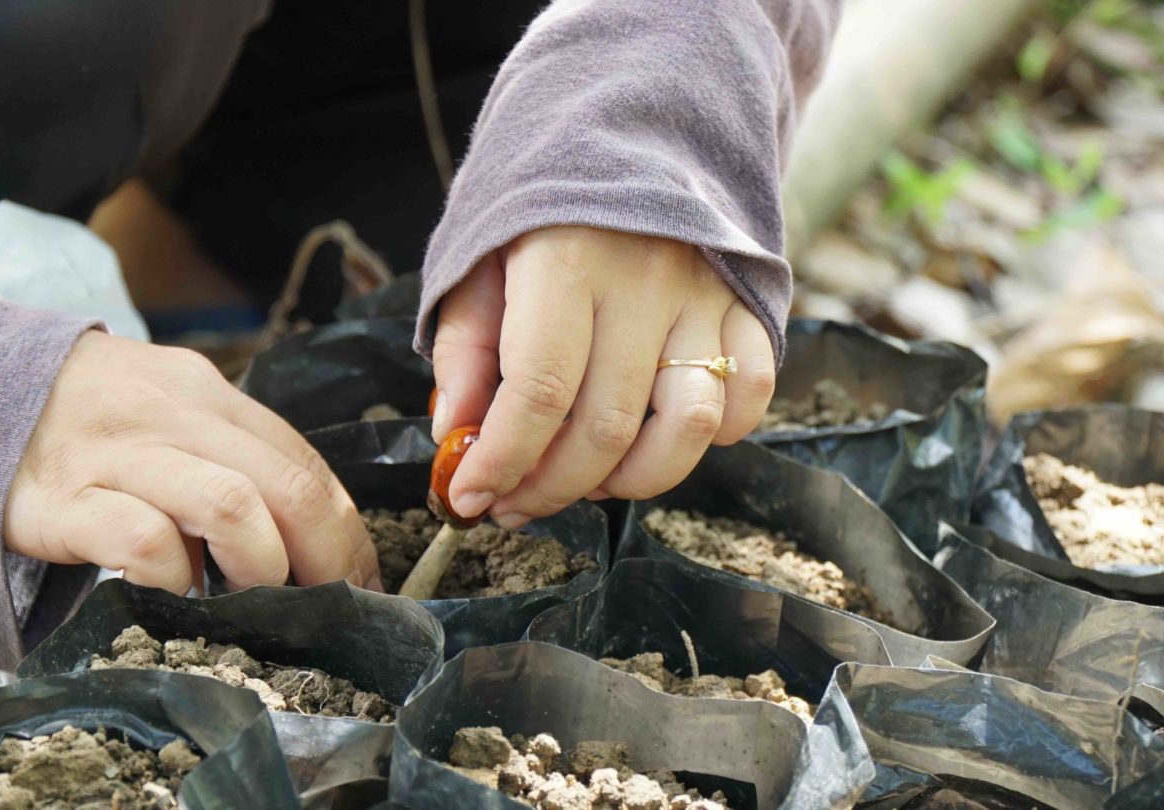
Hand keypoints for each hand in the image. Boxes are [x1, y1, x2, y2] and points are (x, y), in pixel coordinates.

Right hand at [4, 331, 379, 592]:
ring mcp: (114, 454)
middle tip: (334, 604)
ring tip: (252, 595)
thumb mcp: (162, 412)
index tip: (361, 577)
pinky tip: (170, 589)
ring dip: (261, 564)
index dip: (344, 526)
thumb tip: (305, 526)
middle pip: (284, 483)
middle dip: (328, 555)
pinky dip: (174, 575)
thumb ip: (225, 450)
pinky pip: (143, 540)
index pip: (301, 457)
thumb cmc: (81, 422)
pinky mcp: (60, 501)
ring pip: (230, 505)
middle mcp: (168, 413)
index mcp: (204, 391)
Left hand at [430, 226, 774, 526]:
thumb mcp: (478, 258)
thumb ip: (465, 348)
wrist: (632, 120)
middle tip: (516, 504)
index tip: (472, 498)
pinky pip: (748, 396)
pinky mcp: (751, 302)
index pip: (540, 393)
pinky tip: (656, 440)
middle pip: (607, 425)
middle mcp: (646, 279)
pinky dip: (709, 439)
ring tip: (587, 482)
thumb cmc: (542, 205)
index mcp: (567, 260)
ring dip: (632, 481)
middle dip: (552, 487)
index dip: (502, 461)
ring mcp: (707, 293)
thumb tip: (455, 435)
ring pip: (688, 426)